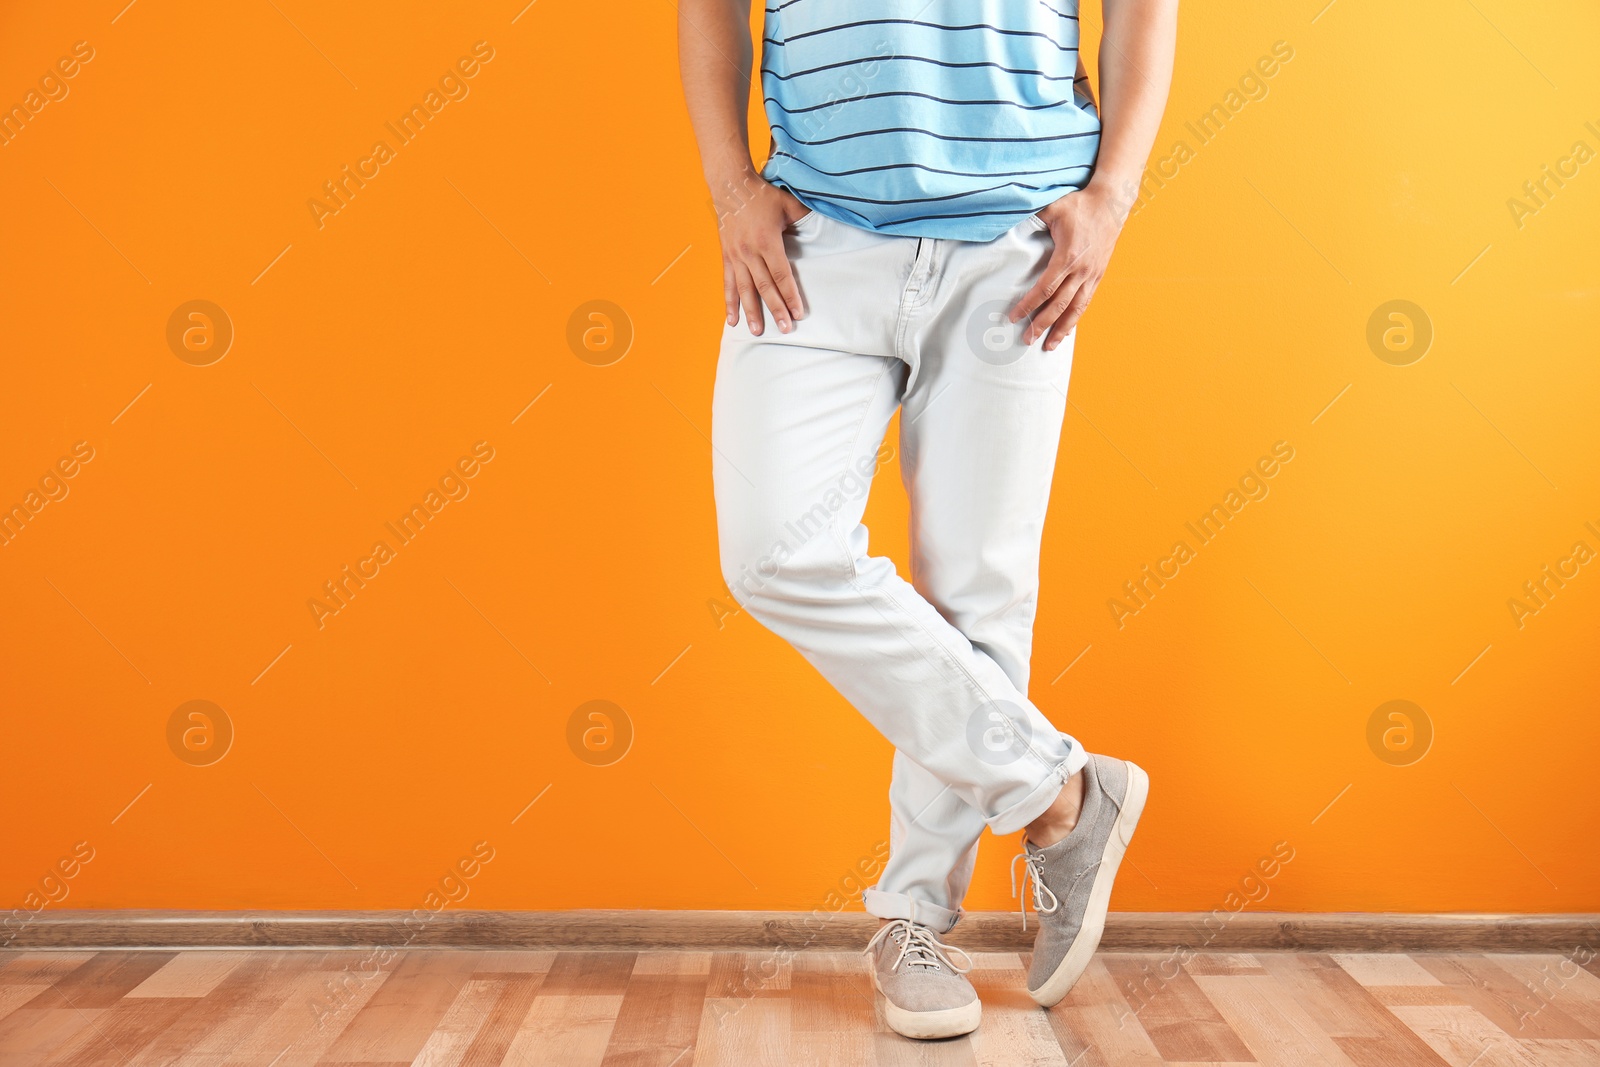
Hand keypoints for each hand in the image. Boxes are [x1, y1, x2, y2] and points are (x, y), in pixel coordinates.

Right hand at [715, 175, 810, 335]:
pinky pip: (728, 284)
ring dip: (752, 312)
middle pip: (765, 287)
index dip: (790, 295)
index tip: (798, 313)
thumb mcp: (787, 202)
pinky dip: (730, 303)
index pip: (781, 274)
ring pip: (745, 290)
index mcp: (767, 240)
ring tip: (758, 332)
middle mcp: (749, 252)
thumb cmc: (762, 194)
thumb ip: (804, 217)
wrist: (730, 185)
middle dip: (776, 309)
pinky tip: (732, 320)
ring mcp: (736, 256)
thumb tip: (827, 223)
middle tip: (785, 329)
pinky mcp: (726, 257)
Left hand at [1009, 183, 1130, 349]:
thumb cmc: (1079, 204)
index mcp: (1068, 256)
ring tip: (1049, 346)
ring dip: (1062, 329)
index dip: (1028, 305)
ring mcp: (1092, 274)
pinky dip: (1075, 318)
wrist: (1111, 202)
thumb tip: (1005, 220)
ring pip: (1076, 308)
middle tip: (1027, 340)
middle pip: (1059, 305)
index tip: (1014, 317)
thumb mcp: (1052, 208)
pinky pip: (1086, 302)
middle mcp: (1082, 270)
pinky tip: (1067, 330)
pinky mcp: (1098, 274)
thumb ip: (1031, 218)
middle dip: (1042, 324)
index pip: (1045, 288)